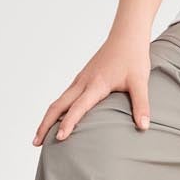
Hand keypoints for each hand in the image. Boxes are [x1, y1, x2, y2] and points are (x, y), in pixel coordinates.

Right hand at [32, 31, 153, 144]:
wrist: (126, 36)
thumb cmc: (133, 58)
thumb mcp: (140, 82)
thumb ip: (141, 105)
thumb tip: (144, 127)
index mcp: (96, 85)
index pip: (77, 108)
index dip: (68, 123)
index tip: (59, 138)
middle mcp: (83, 82)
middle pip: (57, 105)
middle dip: (45, 124)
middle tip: (35, 143)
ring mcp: (80, 80)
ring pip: (58, 101)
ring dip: (47, 118)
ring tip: (40, 137)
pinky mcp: (82, 78)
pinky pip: (64, 96)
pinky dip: (56, 110)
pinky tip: (56, 119)